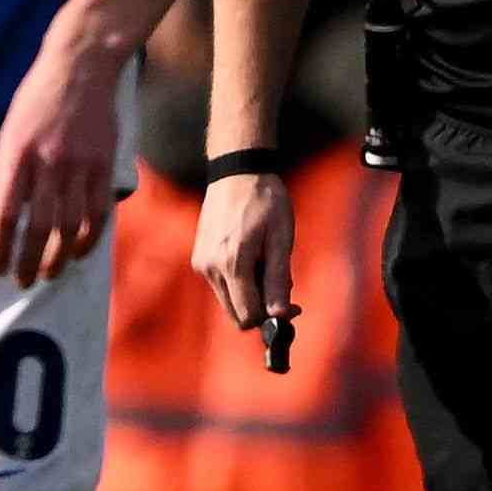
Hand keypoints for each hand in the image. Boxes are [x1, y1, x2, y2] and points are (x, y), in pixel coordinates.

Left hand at [0, 13, 128, 286]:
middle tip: (23, 282)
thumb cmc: (36, 100)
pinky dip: (89, 238)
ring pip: (71, 226)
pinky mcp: (104, 165)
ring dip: (59, 257)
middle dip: (29, 261)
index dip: (1, 247)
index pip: (7, 213)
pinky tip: (78, 253)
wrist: (82, 67)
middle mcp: (49, 163)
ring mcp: (80, 165)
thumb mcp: (7, 135)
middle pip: (40, 227)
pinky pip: (98, 213)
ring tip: (50, 273)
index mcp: (17, 155)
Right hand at [194, 167, 296, 336]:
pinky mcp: (199, 257)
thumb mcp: (281, 239)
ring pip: (229, 300)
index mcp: (232, 263)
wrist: (237, 172)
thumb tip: (280, 315)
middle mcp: (211, 267)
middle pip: (236, 313)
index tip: (293, 307)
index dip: (272, 318)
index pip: (248, 315)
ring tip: (266, 264)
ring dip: (250, 293)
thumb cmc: (264, 200)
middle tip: (283, 288)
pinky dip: (238, 281)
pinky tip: (252, 257)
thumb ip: (278, 280)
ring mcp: (202, 263)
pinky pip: (221, 284)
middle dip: (261, 308)